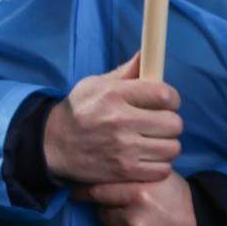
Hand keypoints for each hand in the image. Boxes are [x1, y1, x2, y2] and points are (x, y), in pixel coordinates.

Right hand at [42, 52, 182, 185]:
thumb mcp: (95, 84)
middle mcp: (120, 121)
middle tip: (159, 124)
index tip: (165, 102)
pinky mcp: (124, 171)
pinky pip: (162, 169)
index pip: (164, 95)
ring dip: (167, 145)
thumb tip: (146, 54)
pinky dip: (160, 165)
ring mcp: (123, 149)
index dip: (171, 98)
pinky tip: (148, 158)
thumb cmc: (78, 110)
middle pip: (173, 123)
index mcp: (115, 95)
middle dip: (170, 122)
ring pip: (171, 148)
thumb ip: (125, 72)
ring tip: (154, 142)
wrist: (53, 144)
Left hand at [76, 173, 198, 225]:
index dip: (83, 192)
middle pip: (102, 213)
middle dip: (111, 211)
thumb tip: (101, 171)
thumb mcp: (163, 179)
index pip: (97, 192)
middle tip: (129, 212)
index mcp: (140, 194)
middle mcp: (134, 220)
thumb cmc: (183, 204)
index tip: (75, 193)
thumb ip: (133, 174)